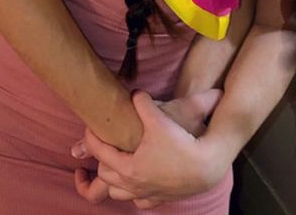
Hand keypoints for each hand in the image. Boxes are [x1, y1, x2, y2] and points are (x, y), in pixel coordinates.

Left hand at [74, 91, 229, 205]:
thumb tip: (134, 93)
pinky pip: (139, 202)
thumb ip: (142, 103)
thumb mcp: (159, 118)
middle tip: (102, 143)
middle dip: (100, 159)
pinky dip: (133, 193)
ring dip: (113, 180)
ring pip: (118, 194)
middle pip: (105, 175)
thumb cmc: (180, 143)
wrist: (206, 166)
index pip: (100, 153)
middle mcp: (133, 185)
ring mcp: (146, 195)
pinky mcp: (160, 199)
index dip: (91, 138)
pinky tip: (137, 183)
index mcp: (128, 167)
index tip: (89, 127)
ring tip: (115, 165)